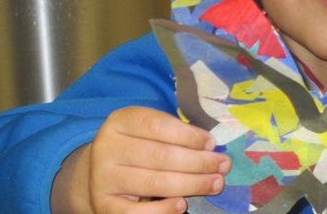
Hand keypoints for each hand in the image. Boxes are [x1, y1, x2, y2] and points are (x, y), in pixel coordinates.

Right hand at [51, 106, 230, 213]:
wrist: (103, 171)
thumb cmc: (139, 146)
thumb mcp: (152, 130)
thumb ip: (177, 134)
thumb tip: (209, 147)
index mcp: (120, 122)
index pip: (158, 126)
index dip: (189, 136)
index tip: (212, 144)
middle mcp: (107, 148)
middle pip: (160, 156)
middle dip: (198, 162)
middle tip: (223, 166)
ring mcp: (102, 178)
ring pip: (154, 183)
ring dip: (191, 184)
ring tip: (215, 183)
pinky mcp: (103, 204)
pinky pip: (135, 212)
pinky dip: (162, 210)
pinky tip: (182, 204)